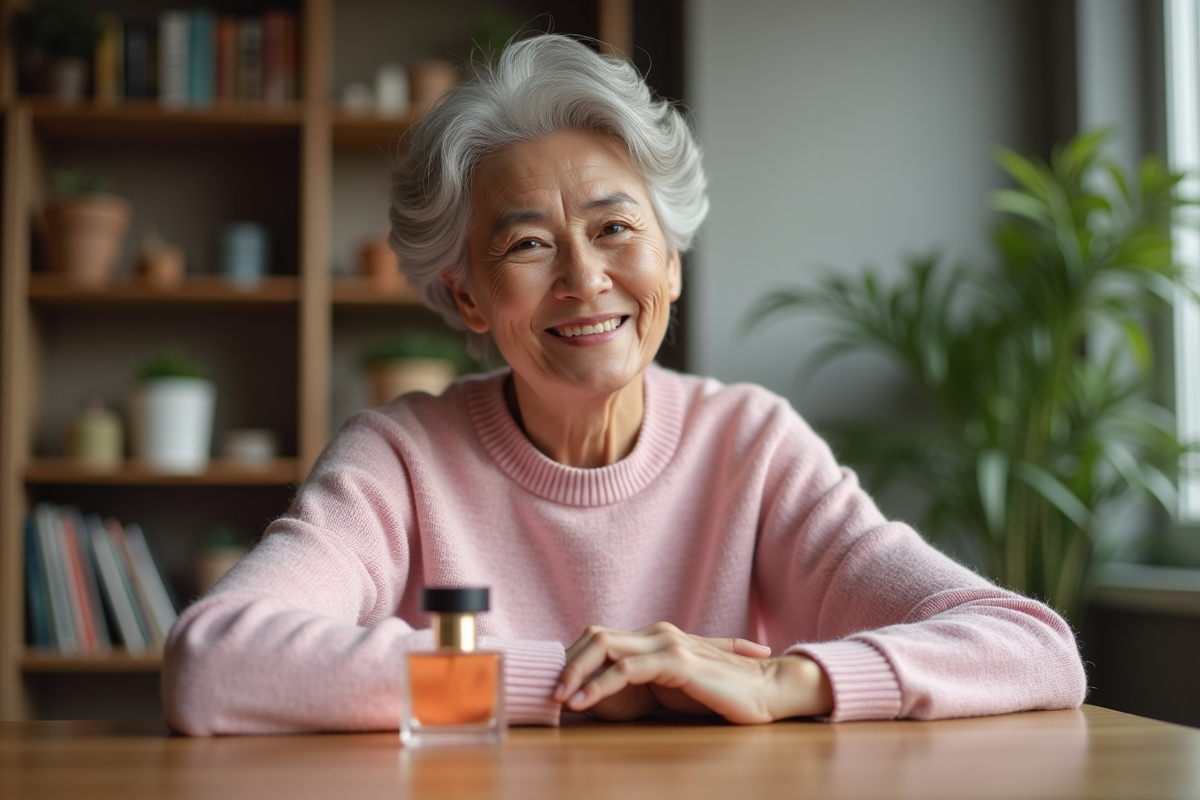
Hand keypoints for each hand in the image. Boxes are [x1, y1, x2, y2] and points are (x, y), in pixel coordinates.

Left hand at [553, 622, 832, 723]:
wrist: (771, 690)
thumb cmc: (725, 695)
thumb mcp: (675, 690)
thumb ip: (645, 687)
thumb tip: (603, 701)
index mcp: (655, 638)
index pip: (600, 639)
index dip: (573, 659)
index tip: (555, 686)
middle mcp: (658, 634)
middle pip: (595, 636)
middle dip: (565, 663)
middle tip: (547, 692)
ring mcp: (668, 644)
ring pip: (605, 647)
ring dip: (574, 673)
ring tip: (558, 698)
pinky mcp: (679, 661)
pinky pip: (627, 669)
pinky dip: (599, 685)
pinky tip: (583, 702)